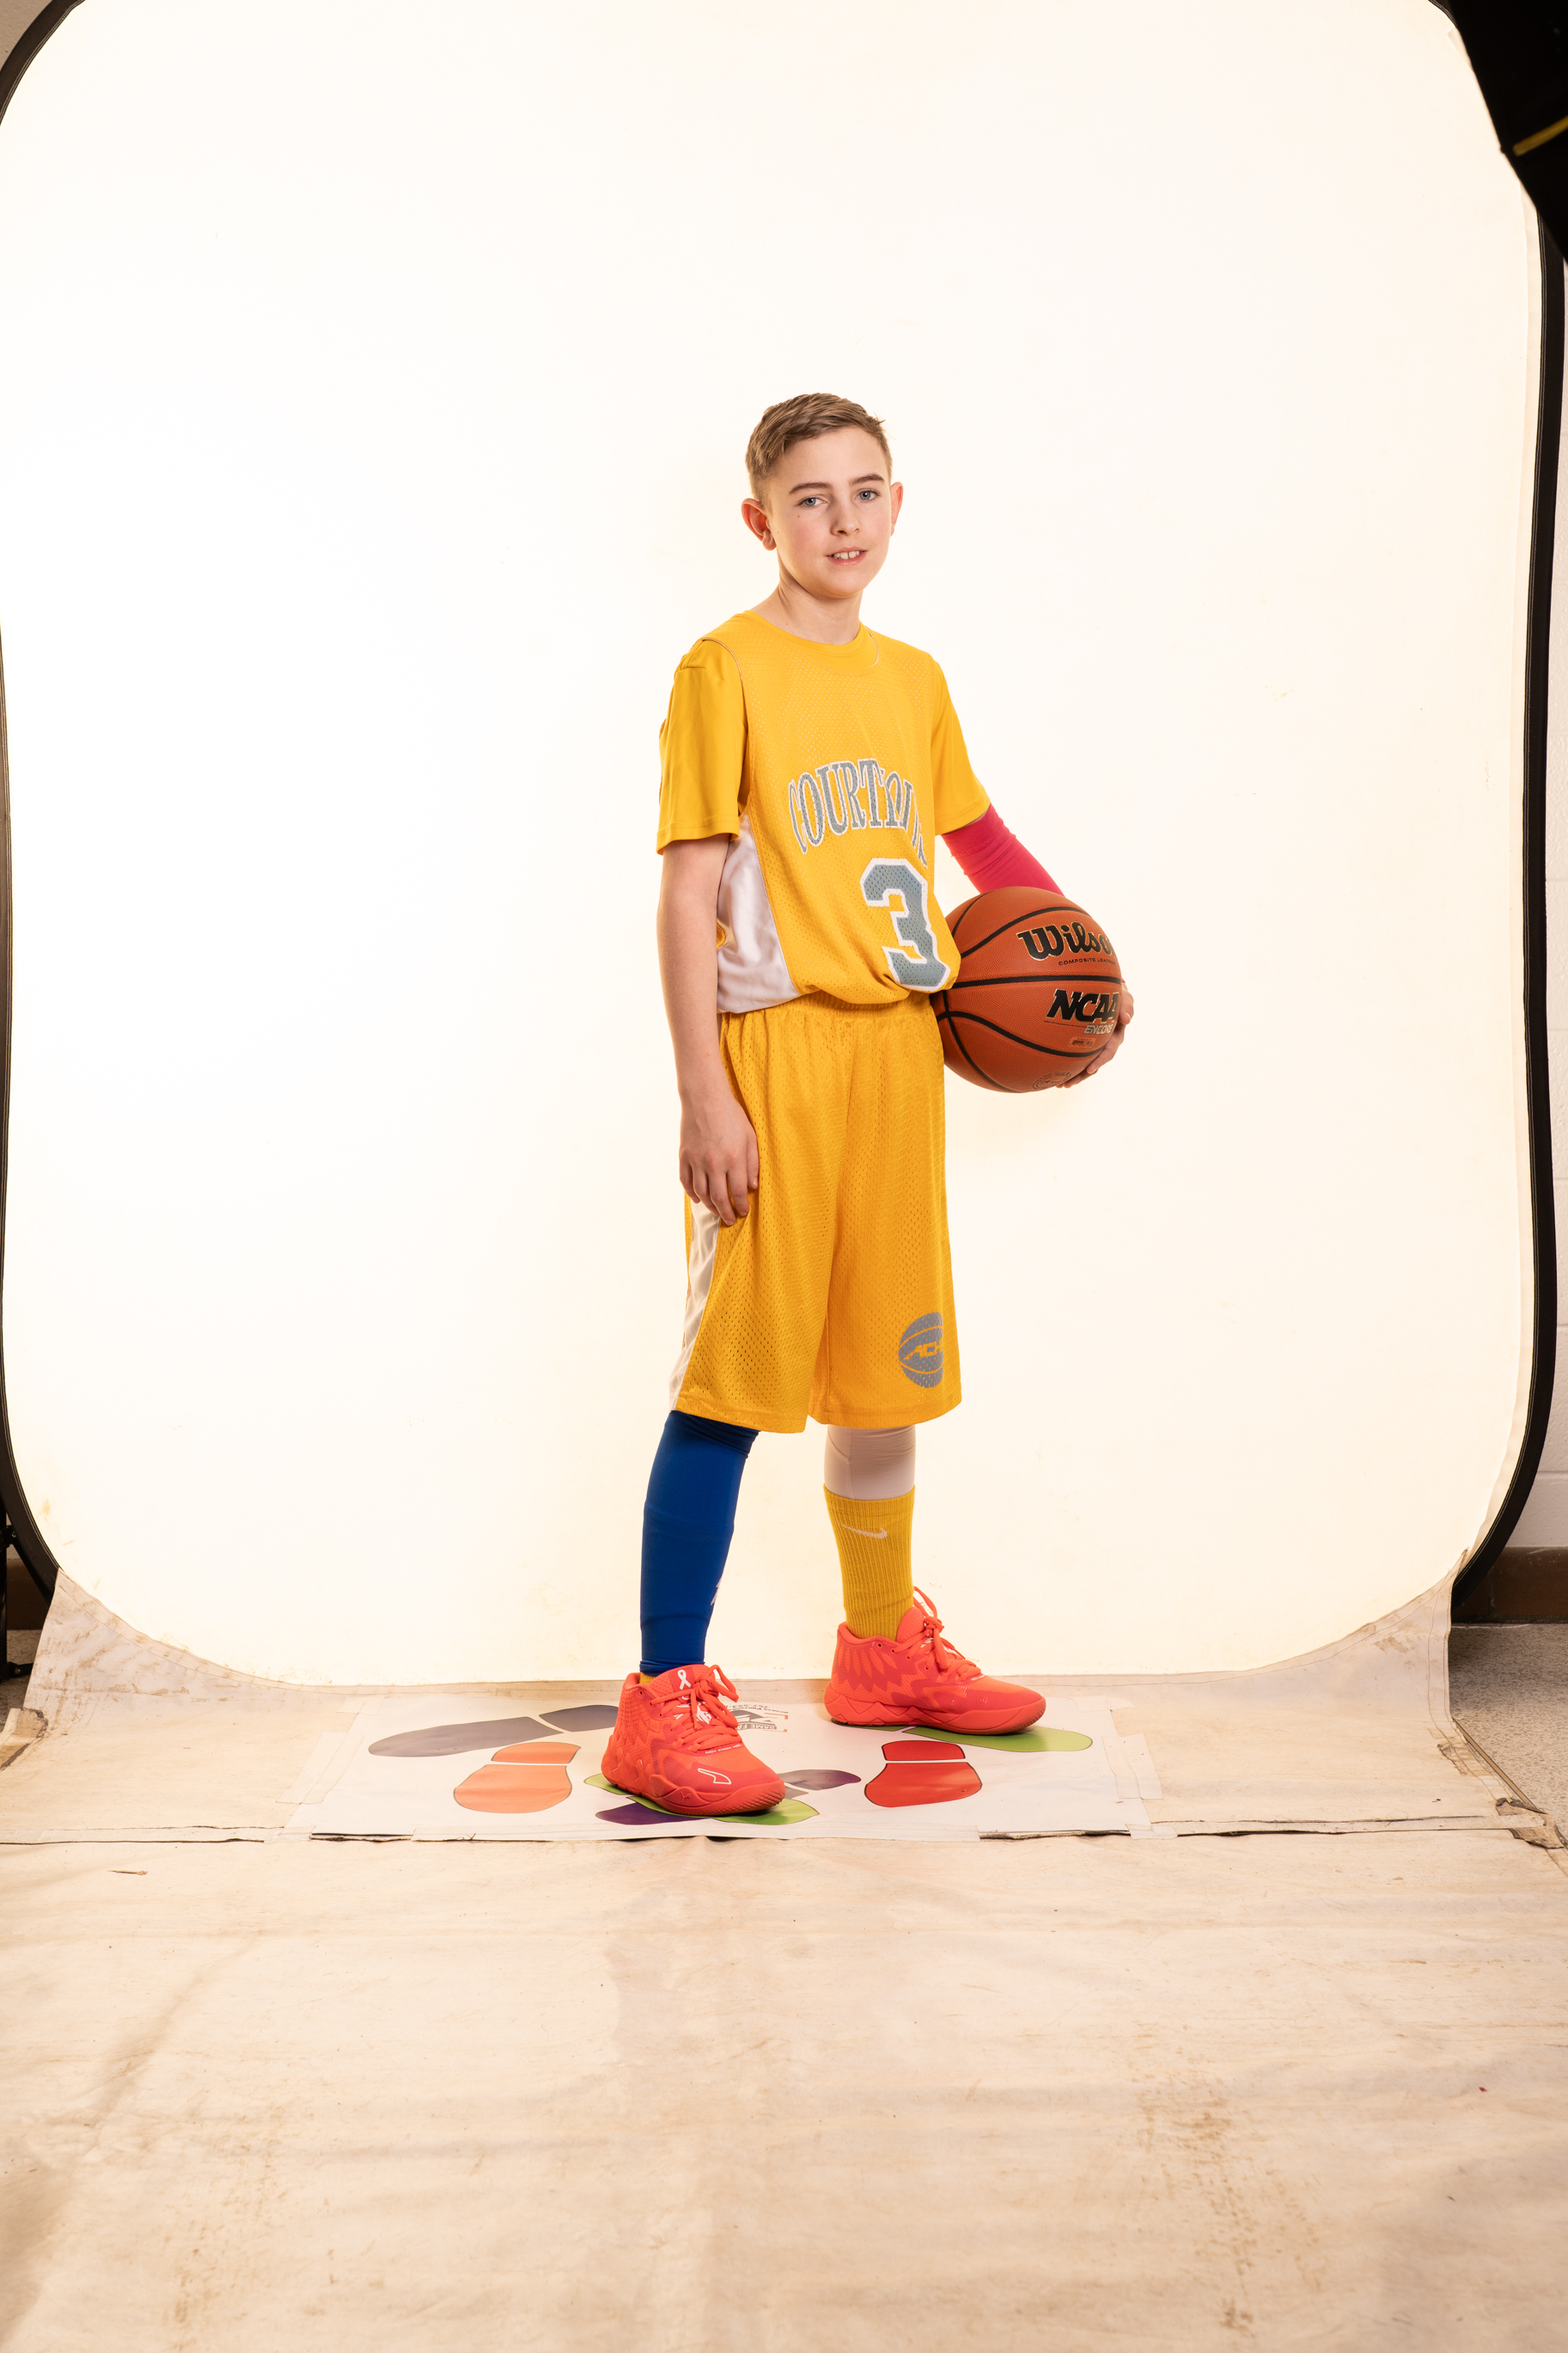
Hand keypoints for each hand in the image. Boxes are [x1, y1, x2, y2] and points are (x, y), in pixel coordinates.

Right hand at [679, 1083, 759, 1224]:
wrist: (705, 1098)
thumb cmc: (731, 1115)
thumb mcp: (750, 1137)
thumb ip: (753, 1163)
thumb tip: (753, 1186)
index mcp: (734, 1159)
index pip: (738, 1192)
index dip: (741, 1206)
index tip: (744, 1212)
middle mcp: (714, 1163)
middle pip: (719, 1198)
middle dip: (726, 1213)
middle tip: (730, 1220)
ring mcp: (696, 1160)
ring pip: (702, 1193)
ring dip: (710, 1206)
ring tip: (717, 1211)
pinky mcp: (684, 1156)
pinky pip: (686, 1181)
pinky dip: (692, 1193)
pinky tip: (698, 1198)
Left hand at [1065, 985, 1133, 1086]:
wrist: (1108, 993)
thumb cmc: (1116, 995)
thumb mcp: (1124, 998)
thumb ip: (1127, 1006)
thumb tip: (1127, 1019)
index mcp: (1115, 1036)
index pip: (1108, 1052)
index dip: (1099, 1061)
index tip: (1089, 1069)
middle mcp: (1105, 1044)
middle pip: (1094, 1064)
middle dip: (1081, 1075)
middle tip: (1067, 1084)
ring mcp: (1096, 1045)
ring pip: (1085, 1064)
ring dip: (1074, 1076)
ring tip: (1060, 1085)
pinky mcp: (1086, 1043)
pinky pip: (1078, 1056)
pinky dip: (1070, 1065)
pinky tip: (1057, 1072)